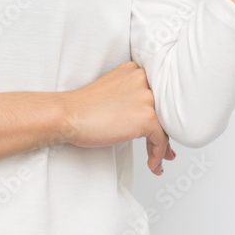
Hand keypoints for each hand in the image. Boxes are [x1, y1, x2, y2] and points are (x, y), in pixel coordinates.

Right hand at [61, 61, 177, 175]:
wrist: (69, 115)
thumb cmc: (83, 108)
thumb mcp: (113, 91)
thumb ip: (132, 97)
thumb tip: (150, 120)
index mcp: (134, 70)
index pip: (157, 94)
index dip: (158, 114)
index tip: (158, 128)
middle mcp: (143, 80)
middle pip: (163, 109)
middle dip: (162, 131)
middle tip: (160, 148)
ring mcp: (146, 97)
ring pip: (165, 126)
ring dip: (161, 147)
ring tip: (155, 159)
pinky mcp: (146, 117)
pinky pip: (161, 140)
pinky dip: (158, 155)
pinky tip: (152, 164)